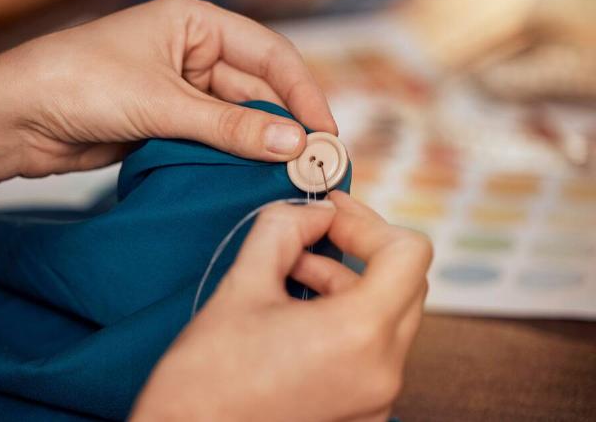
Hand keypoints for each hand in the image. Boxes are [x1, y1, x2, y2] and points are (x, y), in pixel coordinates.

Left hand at [0, 0, 334, 204]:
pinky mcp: (163, 124)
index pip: (268, 54)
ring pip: (233, 120)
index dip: (302, 92)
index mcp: (194, 23)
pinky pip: (208, 142)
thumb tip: (294, 144)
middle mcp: (190, 52)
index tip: (325, 133)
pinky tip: (247, 182)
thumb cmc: (80, 82)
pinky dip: (228, 161)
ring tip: (286, 180)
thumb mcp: (162, 102)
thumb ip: (229, 125)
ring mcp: (177, 90)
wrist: (14, 118)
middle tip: (312, 167)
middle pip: (255, 90)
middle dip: (282, 127)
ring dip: (255, 148)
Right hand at [131, 191, 431, 421]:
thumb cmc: (205, 380)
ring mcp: (375, 399)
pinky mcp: (361, 413)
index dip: (367, 223)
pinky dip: (345, 319)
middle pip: (405, 283)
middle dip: (358, 250)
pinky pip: (373, 350)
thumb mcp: (242, 286)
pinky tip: (298, 313)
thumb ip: (283, 230)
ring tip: (291, 275)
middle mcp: (381, 373)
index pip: (408, 254)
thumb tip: (312, 211)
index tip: (329, 216)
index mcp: (359, 336)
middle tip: (312, 236)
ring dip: (347, 284)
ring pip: (388, 316)